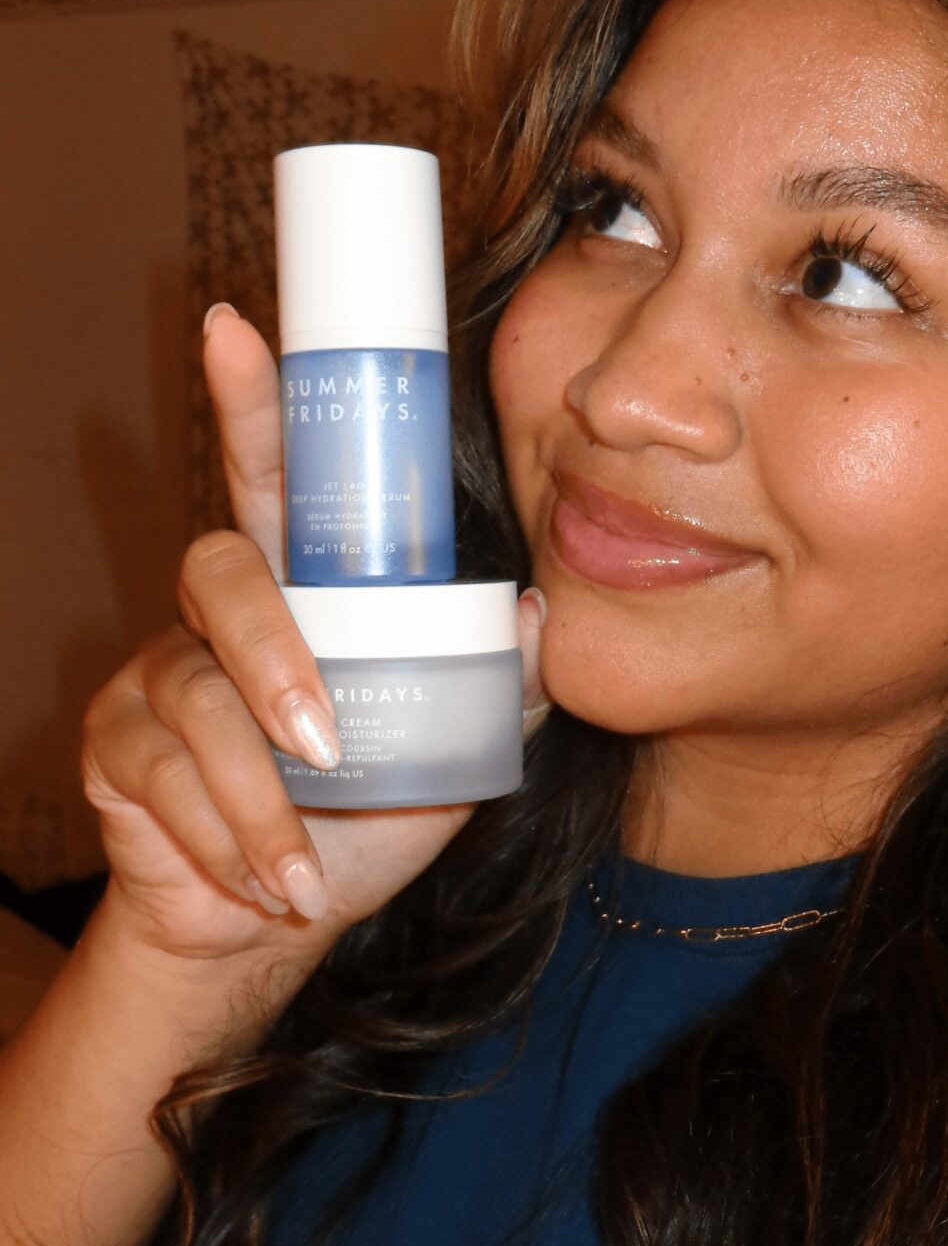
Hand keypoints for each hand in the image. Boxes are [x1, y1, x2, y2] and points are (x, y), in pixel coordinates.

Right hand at [78, 303, 545, 1012]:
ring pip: (197, 701)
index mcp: (304, 591)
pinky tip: (267, 880)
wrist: (283, 919)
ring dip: (259, 797)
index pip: (273, 476)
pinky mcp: (118, 745)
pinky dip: (228, 838)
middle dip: (270, 658)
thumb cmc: (367, 814)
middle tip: (323, 741)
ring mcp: (159, 672)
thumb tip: (532, 612)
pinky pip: (164, 775)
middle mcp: (221, 612)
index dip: (253, 401)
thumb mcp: (449, 752)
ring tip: (303, 869)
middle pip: (219, 569)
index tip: (232, 326)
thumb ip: (494, 686)